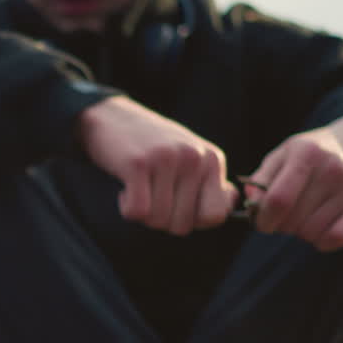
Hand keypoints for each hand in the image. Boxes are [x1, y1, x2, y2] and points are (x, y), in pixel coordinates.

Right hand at [79, 96, 238, 234]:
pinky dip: (127, 209)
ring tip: (138, 190)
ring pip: (158, 220)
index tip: (176, 207)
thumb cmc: (152, 146)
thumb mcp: (189, 158)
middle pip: (182, 225)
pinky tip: (125, 190)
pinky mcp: (138, 164)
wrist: (112, 117)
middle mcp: (193, 157)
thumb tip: (230, 201)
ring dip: (143, 215)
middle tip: (151, 197)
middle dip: (162, 220)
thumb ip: (210, 183)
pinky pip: (137, 211)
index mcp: (211, 159)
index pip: (215, 215)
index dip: (192, 221)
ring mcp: (166, 159)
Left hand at [246, 114, 342, 250]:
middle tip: (285, 216)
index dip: (264, 219)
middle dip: (280, 225)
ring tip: (304, 216)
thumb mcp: (283, 155)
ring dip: (300, 232)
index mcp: (306, 153)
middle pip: (292, 220)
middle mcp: (332, 169)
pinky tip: (319, 228)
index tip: (261, 222)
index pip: (278, 200)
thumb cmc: (312, 154)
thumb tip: (250, 202)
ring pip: (311, 233)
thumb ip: (261, 179)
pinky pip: (336, 240)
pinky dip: (321, 241)